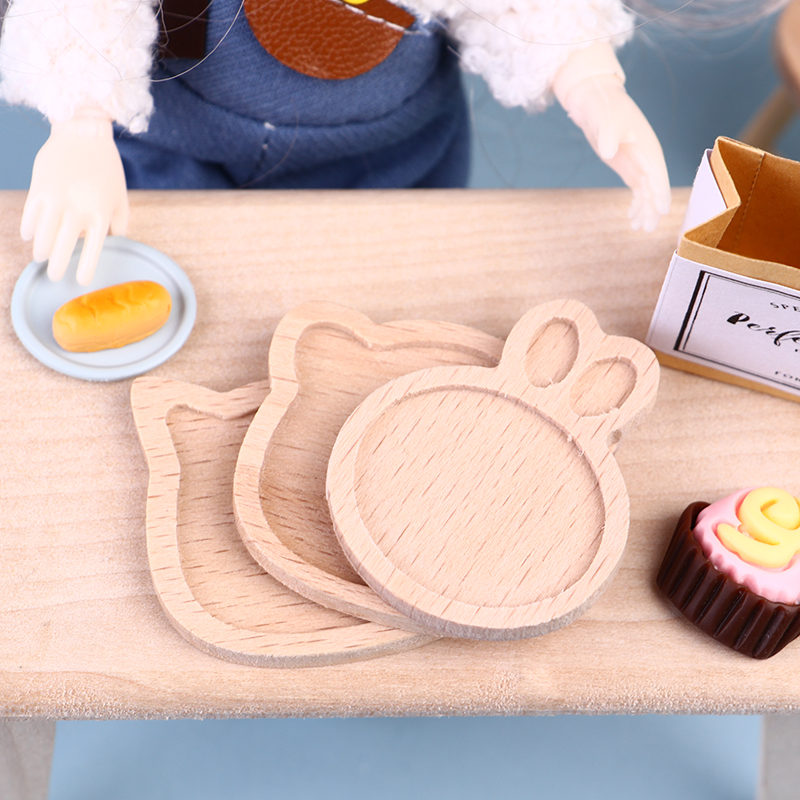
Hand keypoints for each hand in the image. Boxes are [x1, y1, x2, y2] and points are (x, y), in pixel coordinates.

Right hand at [21, 111, 128, 285]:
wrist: (83, 132)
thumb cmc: (106, 169)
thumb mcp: (121, 198)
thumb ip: (119, 225)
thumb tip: (114, 246)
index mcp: (100, 214)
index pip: (93, 250)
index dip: (85, 269)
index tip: (80, 282)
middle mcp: (78, 210)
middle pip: (63, 248)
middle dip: (57, 266)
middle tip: (54, 276)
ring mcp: (56, 199)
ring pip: (42, 236)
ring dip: (40, 251)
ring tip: (40, 258)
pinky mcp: (39, 188)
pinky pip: (30, 216)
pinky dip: (28, 230)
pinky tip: (29, 236)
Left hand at [553, 44, 670, 232]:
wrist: (595, 100)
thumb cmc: (604, 107)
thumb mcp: (606, 119)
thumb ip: (608, 136)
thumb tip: (608, 152)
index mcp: (648, 146)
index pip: (658, 173)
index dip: (661, 193)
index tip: (662, 211)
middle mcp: (648, 157)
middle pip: (655, 187)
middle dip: (652, 208)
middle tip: (647, 229)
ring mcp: (639, 163)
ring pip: (647, 192)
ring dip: (645, 210)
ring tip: (638, 228)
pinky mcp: (629, 167)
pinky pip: (638, 189)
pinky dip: (636, 203)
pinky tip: (632, 218)